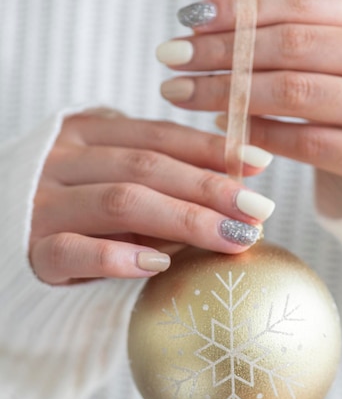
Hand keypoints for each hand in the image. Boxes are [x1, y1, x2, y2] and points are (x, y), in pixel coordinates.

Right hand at [30, 110, 274, 283]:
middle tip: (259, 209)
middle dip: (209, 188)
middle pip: (147, 167)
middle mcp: (64, 161)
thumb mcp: (115, 184)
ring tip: (233, 238)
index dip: (210, 149)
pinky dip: (118, 256)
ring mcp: (44, 204)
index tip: (260, 163)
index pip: (158, 136)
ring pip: (121, 201)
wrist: (6, 241)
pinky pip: (74, 250)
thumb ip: (162, 181)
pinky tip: (159, 263)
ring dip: (184, 220)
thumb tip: (238, 183)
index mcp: (87, 135)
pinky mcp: (34, 249)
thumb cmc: (79, 214)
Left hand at [158, 0, 341, 205]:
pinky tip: (225, 129)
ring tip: (185, 93)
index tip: (188, 21)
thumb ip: (305, 42)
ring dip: (230, 93)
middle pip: (293, 46)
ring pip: (297, 93)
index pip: (303, 2)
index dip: (240, 10)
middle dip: (223, 52)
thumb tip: (215, 30)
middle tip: (172, 59)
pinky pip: (309, 144)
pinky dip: (261, 135)